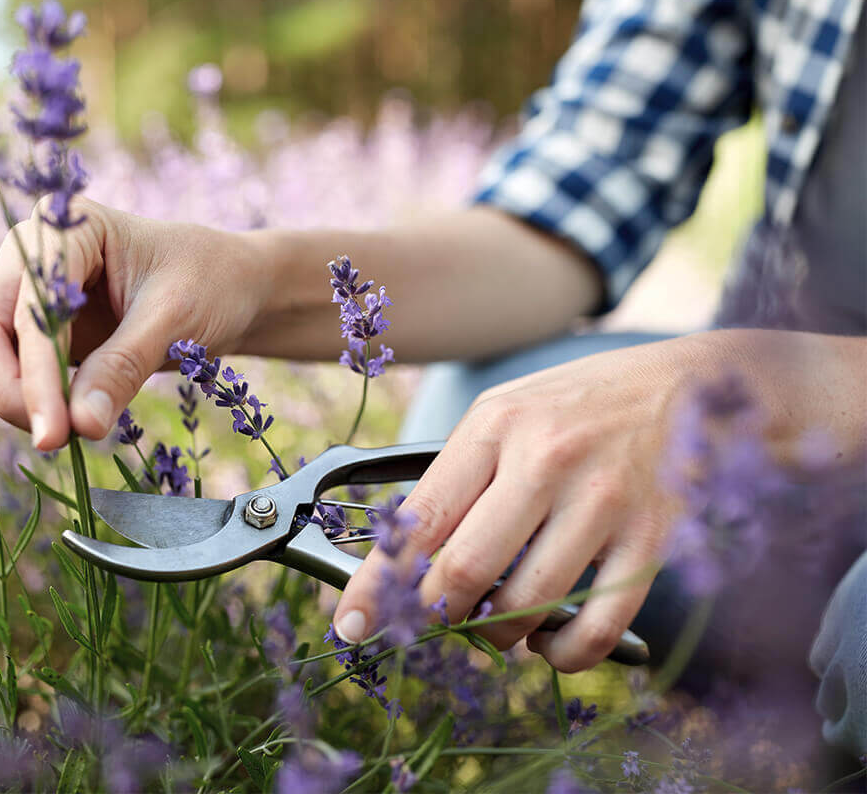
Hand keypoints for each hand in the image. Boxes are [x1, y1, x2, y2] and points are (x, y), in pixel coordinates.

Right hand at [0, 198, 264, 448]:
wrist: (230, 288)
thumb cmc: (211, 285)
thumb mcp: (176, 320)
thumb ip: (124, 368)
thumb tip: (79, 425)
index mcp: (66, 226)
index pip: (26, 306)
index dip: (33, 374)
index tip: (55, 433)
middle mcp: (30, 251)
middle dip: (4, 386)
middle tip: (54, 438)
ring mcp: (21, 288)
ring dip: (3, 394)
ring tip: (65, 428)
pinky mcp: (25, 328)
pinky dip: (13, 397)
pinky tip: (59, 418)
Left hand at [333, 334, 729, 671]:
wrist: (690, 387)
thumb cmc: (582, 405)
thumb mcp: (507, 413)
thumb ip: (458, 476)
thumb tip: (406, 558)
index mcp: (495, 427)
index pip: (419, 520)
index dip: (377, 584)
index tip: (351, 625)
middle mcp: (545, 460)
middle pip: (465, 572)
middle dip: (436, 616)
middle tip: (435, 624)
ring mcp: (602, 501)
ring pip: (526, 606)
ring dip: (498, 636)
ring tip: (498, 626)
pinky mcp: (651, 539)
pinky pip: (595, 626)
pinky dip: (563, 655)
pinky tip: (551, 645)